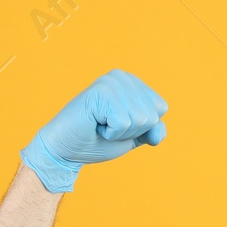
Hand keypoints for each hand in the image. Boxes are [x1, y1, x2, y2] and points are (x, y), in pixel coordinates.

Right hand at [20, 70, 167, 192]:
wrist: (65, 150)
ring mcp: (111, 82)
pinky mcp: (101, 91)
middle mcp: (122, 76)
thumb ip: (152, 132)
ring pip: (140, 120)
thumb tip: (159, 133)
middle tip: (106, 127)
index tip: (117, 125)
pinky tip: (94, 125)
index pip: (160, 108)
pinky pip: (123, 123)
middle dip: (131, 132)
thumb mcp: (132, 137)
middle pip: (152, 115)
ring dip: (120, 133)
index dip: (142, 128)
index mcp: (132, 82)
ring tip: (99, 125)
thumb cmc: (96, 142)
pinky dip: (110, 134)